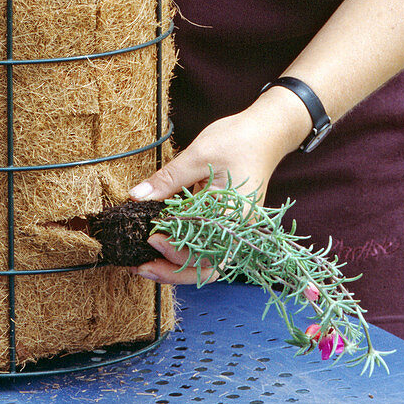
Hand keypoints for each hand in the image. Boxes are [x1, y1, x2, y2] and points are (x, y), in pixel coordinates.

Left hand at [127, 91, 311, 284]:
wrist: (266, 132)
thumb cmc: (237, 140)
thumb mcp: (198, 156)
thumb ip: (168, 179)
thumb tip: (137, 197)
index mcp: (235, 217)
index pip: (202, 247)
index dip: (173, 248)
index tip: (149, 236)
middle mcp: (239, 232)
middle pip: (206, 268)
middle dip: (170, 271)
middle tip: (139, 266)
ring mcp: (236, 231)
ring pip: (207, 264)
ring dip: (177, 268)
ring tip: (146, 264)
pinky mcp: (229, 225)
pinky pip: (208, 249)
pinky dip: (186, 254)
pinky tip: (164, 247)